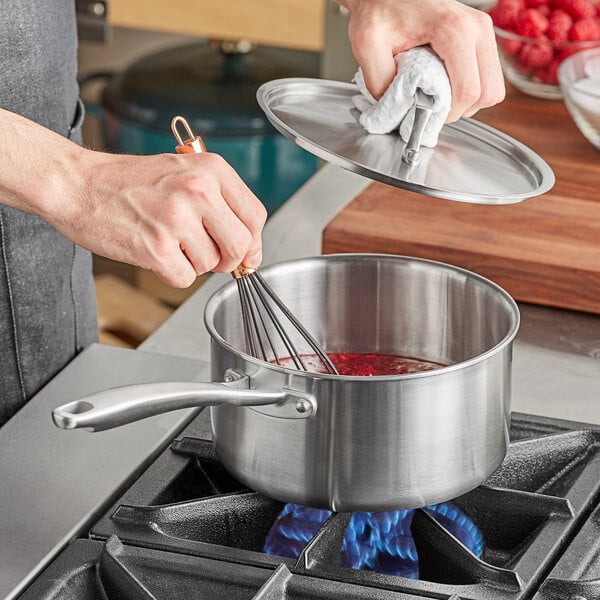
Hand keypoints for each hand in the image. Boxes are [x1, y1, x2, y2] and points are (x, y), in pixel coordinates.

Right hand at [1, 109, 266, 287]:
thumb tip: (248, 246)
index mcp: (210, 169)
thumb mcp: (183, 172)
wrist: (77, 184)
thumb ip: (220, 203)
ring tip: (168, 242)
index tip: (246, 255)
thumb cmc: (129, 181)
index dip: (254, 242)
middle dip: (228, 260)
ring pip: (211, 265)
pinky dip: (172, 273)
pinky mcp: (156, 247)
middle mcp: (198, 190)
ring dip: (193, 263)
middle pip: (241, 245)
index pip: (255, 216)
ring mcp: (176, 219)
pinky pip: (185, 279)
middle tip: (209, 256)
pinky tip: (156, 253)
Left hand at [335, 0, 504, 121]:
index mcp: (453, 30)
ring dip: (466, 101)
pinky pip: (486, 77)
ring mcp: (483, 31)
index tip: (426, 114)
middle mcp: (477, 28)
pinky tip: (445, 83)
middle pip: (488, 93)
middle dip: (461, 110)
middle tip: (433, 108)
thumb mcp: (368, 46)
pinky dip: (469, 88)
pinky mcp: (481, 37)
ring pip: (492, 87)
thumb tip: (396, 109)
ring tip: (437, 94)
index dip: (449, 114)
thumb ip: (378, 82)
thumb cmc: (379, 10)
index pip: (469, 91)